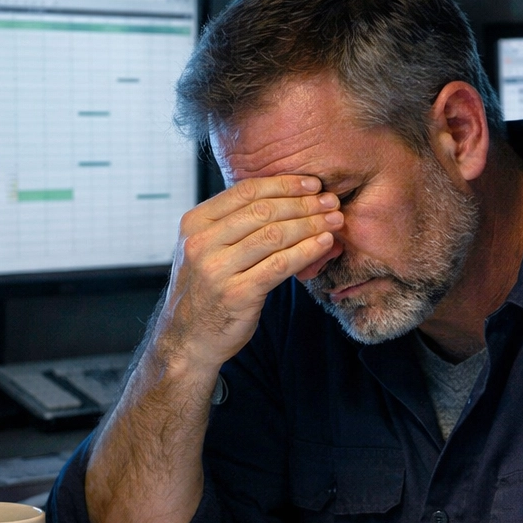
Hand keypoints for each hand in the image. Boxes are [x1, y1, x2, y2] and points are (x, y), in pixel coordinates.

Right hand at [151, 175, 342, 374]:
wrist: (188, 339)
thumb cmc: (207, 290)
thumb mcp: (208, 250)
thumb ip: (235, 226)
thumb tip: (287, 200)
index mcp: (195, 223)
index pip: (245, 191)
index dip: (284, 184)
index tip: (312, 184)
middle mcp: (202, 242)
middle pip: (263, 211)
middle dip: (303, 204)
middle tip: (331, 201)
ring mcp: (217, 269)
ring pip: (274, 235)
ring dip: (310, 225)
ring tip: (334, 221)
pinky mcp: (237, 293)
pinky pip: (280, 265)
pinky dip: (306, 251)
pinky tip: (324, 244)